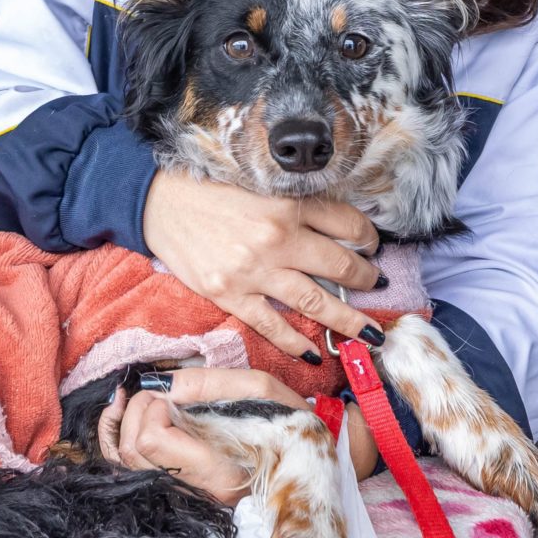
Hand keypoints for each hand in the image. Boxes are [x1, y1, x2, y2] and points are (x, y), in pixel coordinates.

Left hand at [98, 368, 378, 501]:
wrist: (310, 461)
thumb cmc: (290, 423)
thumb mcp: (262, 390)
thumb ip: (211, 384)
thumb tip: (165, 384)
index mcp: (218, 470)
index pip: (153, 442)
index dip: (151, 409)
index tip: (171, 393)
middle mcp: (196, 491)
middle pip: (133, 452)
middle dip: (135, 411)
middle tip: (157, 391)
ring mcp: (186, 495)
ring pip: (125, 464)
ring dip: (121, 423)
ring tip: (131, 395)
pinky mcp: (180, 490)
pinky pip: (130, 472)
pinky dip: (117, 441)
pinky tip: (120, 415)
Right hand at [142, 168, 381, 360]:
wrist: (159, 201)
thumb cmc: (213, 190)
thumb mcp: (263, 184)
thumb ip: (299, 205)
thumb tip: (342, 230)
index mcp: (288, 203)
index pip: (348, 224)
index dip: (368, 238)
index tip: (372, 247)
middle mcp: (276, 237)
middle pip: (340, 266)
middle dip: (366, 280)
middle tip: (379, 286)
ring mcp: (253, 270)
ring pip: (315, 302)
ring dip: (347, 320)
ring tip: (369, 333)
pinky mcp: (229, 294)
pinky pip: (271, 325)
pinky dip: (294, 342)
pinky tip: (312, 353)